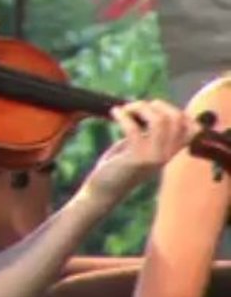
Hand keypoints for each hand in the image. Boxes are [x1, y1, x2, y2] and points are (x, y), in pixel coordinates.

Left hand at [81, 99, 197, 207]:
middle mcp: (167, 155)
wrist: (103, 191)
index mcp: (171, 152)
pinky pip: (134, 129)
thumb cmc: (118, 166)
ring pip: (160, 121)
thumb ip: (148, 133)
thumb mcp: (139, 148)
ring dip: (140, 108)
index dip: (176, 111)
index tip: (156, 107)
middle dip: (157, 105)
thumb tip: (148, 108)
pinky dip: (123, 116)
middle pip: (177, 119)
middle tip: (136, 106)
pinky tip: (114, 113)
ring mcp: (153, 157)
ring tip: (125, 109)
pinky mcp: (136, 159)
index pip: (192, 128)